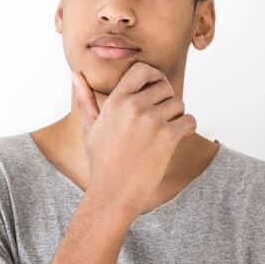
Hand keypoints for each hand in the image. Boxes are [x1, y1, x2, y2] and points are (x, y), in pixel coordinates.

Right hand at [71, 61, 196, 217]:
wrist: (112, 194)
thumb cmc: (101, 162)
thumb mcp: (89, 127)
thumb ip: (85, 98)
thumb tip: (76, 75)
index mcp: (115, 101)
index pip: (142, 69)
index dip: (154, 75)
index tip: (156, 88)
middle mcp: (133, 107)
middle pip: (164, 87)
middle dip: (166, 100)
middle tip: (160, 117)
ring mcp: (151, 121)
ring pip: (179, 104)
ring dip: (176, 116)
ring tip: (163, 132)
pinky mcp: (167, 137)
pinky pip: (189, 121)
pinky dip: (187, 128)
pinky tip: (175, 139)